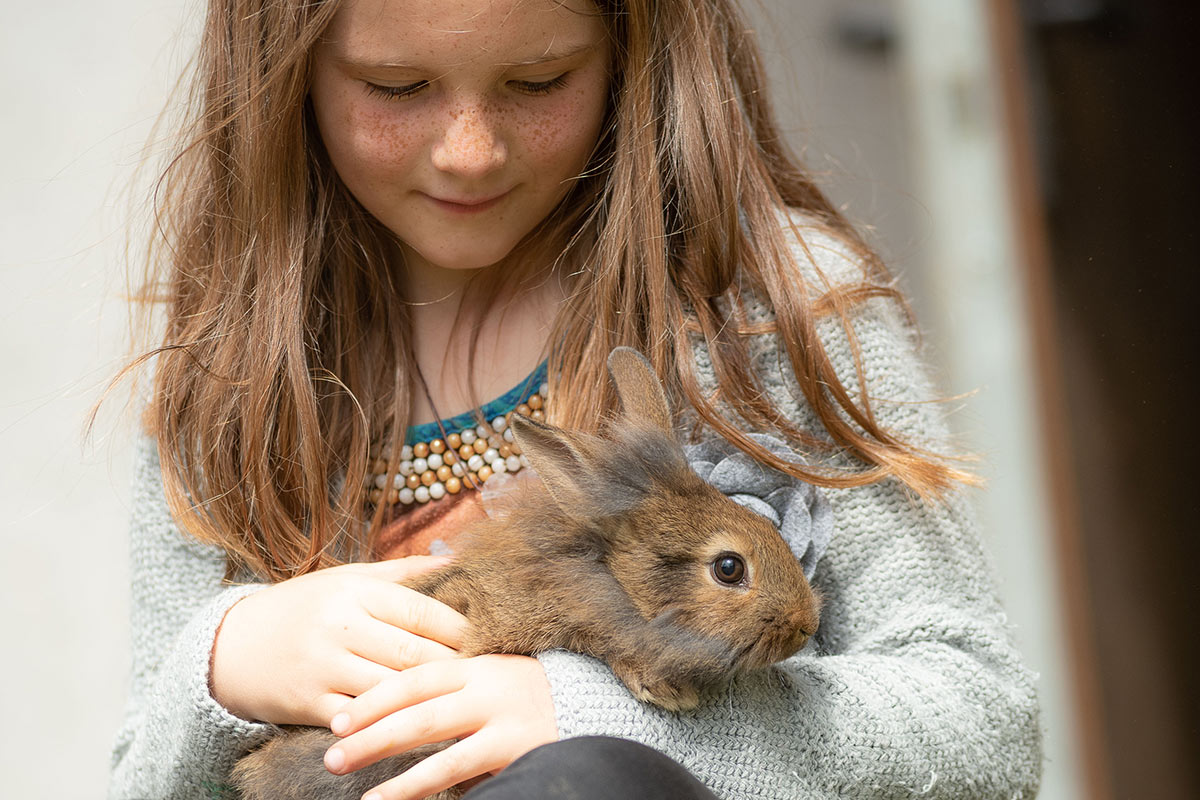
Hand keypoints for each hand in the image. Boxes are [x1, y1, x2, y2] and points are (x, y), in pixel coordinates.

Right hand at [211, 556, 467, 725]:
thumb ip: (403, 572)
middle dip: (455, 666)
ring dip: (430, 699)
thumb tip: (460, 560)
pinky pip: (362, 719)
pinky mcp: (310, 704)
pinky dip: (392, 724)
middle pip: (413, 652)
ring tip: (465, 702)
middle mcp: (340, 626)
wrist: (230, 647)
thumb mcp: (347, 578)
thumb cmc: (304, 607)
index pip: (421, 610)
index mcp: (354, 590)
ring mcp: (323, 667)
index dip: (462, 627)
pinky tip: (419, 727)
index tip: (492, 638)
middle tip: (490, 675)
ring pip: (391, 688)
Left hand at [323, 654, 557, 799]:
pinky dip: (416, 784)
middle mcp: (484, 684)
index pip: (413, 675)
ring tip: (342, 770)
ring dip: (380, 753)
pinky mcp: (513, 745)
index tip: (337, 717)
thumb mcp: (497, 681)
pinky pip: (454, 766)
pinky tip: (387, 798)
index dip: (374, 697)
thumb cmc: (536, 701)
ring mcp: (499, 714)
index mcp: (475, 664)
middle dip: (366, 727)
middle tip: (330, 750)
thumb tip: (400, 698)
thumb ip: (456, 686)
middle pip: (412, 702)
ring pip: (427, 731)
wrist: (600, 710)